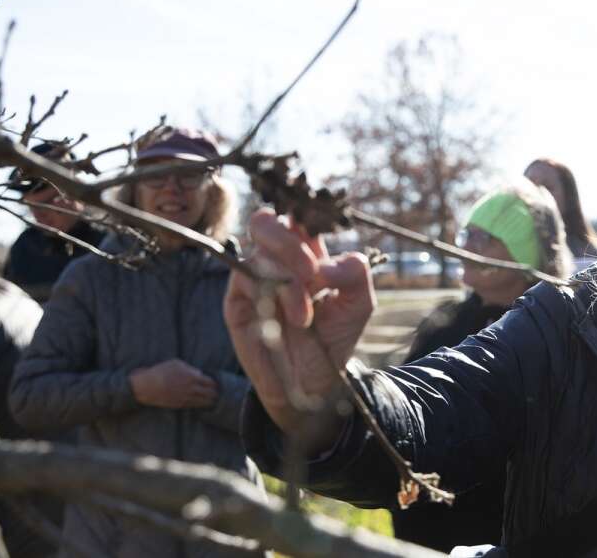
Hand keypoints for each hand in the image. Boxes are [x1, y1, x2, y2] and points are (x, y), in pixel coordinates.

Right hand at [129, 359, 216, 408]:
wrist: (146, 387)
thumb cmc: (160, 372)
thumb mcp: (175, 363)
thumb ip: (190, 368)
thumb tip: (199, 374)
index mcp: (191, 376)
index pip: (210, 381)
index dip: (215, 383)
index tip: (217, 384)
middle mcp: (191, 388)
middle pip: (210, 393)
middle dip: (215, 393)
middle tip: (219, 393)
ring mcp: (186, 398)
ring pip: (204, 402)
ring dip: (210, 401)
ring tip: (215, 401)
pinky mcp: (180, 405)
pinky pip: (194, 406)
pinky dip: (200, 405)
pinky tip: (203, 405)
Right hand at [224, 208, 374, 440]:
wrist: (314, 383)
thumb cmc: (335, 339)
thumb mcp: (359, 304)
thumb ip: (355, 273)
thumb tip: (327, 265)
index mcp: (306, 251)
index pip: (296, 214)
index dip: (305, 213)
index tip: (323, 235)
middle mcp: (276, 259)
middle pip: (266, 222)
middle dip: (289, 243)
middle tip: (312, 273)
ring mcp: (253, 278)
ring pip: (259, 252)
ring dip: (287, 280)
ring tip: (305, 316)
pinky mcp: (236, 301)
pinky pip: (242, 278)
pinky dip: (271, 293)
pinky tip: (294, 319)